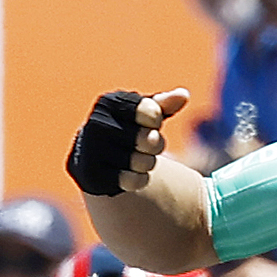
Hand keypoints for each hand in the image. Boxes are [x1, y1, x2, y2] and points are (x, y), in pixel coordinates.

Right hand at [65, 86, 192, 197]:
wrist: (95, 153)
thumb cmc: (128, 126)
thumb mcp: (145, 112)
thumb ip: (164, 103)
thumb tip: (183, 95)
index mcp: (109, 103)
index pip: (152, 113)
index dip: (156, 121)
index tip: (148, 121)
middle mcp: (96, 124)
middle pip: (150, 140)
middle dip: (155, 143)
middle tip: (147, 143)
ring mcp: (92, 151)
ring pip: (143, 162)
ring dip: (148, 163)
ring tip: (138, 157)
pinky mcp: (94, 177)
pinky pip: (134, 181)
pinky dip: (140, 179)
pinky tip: (132, 172)